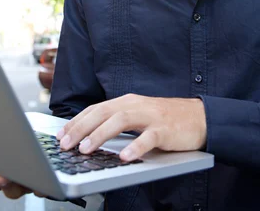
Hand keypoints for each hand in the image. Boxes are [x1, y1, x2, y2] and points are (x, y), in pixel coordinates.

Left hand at [56, 95, 206, 160]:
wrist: (199, 117)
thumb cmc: (165, 120)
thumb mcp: (138, 118)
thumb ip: (118, 123)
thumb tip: (89, 137)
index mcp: (126, 102)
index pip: (95, 109)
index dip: (76, 121)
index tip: (60, 135)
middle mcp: (135, 105)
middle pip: (103, 112)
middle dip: (81, 128)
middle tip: (65, 143)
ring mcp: (150, 116)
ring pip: (120, 121)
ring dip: (100, 135)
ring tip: (86, 149)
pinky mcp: (165, 129)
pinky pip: (148, 138)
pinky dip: (135, 147)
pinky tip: (124, 157)